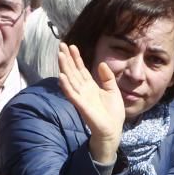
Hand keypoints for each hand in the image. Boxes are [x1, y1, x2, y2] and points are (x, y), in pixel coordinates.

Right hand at [58, 42, 123, 164]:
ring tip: (60, 55)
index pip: (81, 69)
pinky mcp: (81, 106)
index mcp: (90, 86)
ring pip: (70, 79)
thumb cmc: (113, 112)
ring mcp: (81, 97)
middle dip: (67, 58)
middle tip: (61, 45)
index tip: (71, 46)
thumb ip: (107, 78)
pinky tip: (61, 77)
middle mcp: (83, 90)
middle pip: (73, 71)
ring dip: (64, 68)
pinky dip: (66, 86)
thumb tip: (101, 64)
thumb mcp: (113, 91)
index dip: (76, 57)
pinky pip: (71, 94)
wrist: (113, 129)